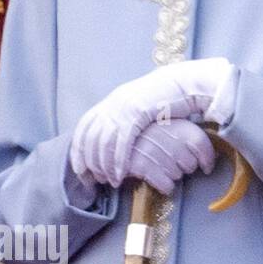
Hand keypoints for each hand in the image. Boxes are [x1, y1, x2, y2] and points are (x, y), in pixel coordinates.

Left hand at [70, 58, 233, 185]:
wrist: (185, 83)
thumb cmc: (167, 97)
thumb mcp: (140, 104)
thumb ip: (126, 116)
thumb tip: (118, 133)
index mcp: (111, 101)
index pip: (84, 129)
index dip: (78, 150)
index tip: (80, 169)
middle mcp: (112, 104)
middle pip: (90, 138)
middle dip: (89, 162)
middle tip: (93, 179)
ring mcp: (122, 109)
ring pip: (103, 143)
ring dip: (104, 166)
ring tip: (109, 181)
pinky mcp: (136, 115)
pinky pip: (121, 143)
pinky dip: (118, 162)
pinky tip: (119, 175)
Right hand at [128, 120, 216, 194]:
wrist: (114, 137)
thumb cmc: (146, 133)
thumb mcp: (169, 124)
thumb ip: (188, 134)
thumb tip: (212, 153)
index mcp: (175, 124)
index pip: (201, 143)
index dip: (207, 159)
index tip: (206, 167)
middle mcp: (166, 136)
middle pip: (190, 164)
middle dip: (184, 167)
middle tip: (172, 161)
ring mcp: (152, 150)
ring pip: (177, 175)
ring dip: (171, 174)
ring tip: (159, 165)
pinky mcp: (140, 165)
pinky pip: (166, 185)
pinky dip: (164, 186)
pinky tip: (157, 177)